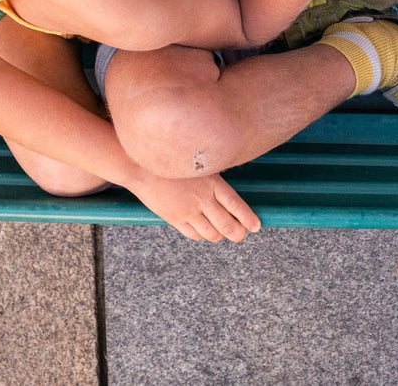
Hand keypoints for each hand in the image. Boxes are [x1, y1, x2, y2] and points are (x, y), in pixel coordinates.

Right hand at [127, 171, 260, 242]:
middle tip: (241, 234)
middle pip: (228, 225)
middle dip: (238, 233)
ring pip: (212, 234)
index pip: (237, 206)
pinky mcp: (175, 218)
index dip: (249, 219)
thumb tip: (229, 198)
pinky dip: (202, 235)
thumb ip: (213, 181)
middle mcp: (203, 198)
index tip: (256, 226)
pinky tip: (203, 230)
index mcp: (213, 183)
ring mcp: (189, 210)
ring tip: (221, 232)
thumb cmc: (172, 162)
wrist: (142, 166)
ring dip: (219, 235)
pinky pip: (194, 235)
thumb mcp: (198, 166)